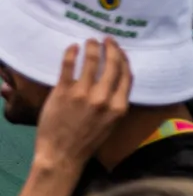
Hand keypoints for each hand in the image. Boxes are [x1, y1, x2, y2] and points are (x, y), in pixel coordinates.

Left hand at [34, 40, 131, 171]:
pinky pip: (68, 67)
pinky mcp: (63, 92)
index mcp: (119, 106)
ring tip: (90, 41)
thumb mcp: (112, 122)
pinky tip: (73, 47)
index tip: (120, 51)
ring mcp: (83, 94)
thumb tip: (117, 80)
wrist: (62, 155)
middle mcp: (104, 98)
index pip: (126, 75)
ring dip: (92, 47)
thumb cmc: (87, 141)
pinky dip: (71, 53)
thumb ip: (116, 102)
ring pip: (91, 61)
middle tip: (107, 40)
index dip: (124, 59)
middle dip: (111, 48)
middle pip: (112, 65)